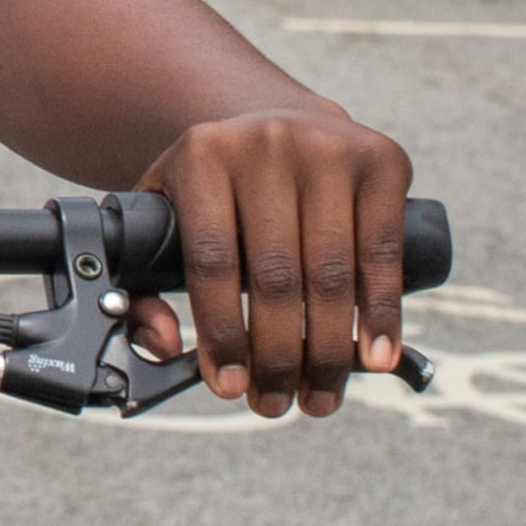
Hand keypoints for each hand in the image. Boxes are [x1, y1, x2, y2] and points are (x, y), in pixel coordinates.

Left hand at [132, 107, 410, 417]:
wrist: (281, 118)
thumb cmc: (219, 186)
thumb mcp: (167, 213)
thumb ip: (143, 282)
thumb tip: (163, 343)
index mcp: (200, 155)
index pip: (212, 260)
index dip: (222, 331)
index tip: (228, 388)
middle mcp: (263, 145)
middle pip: (274, 276)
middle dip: (276, 355)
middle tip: (274, 406)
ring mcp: (327, 149)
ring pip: (331, 274)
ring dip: (328, 350)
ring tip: (318, 398)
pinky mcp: (381, 161)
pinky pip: (382, 254)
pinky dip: (381, 314)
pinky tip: (375, 359)